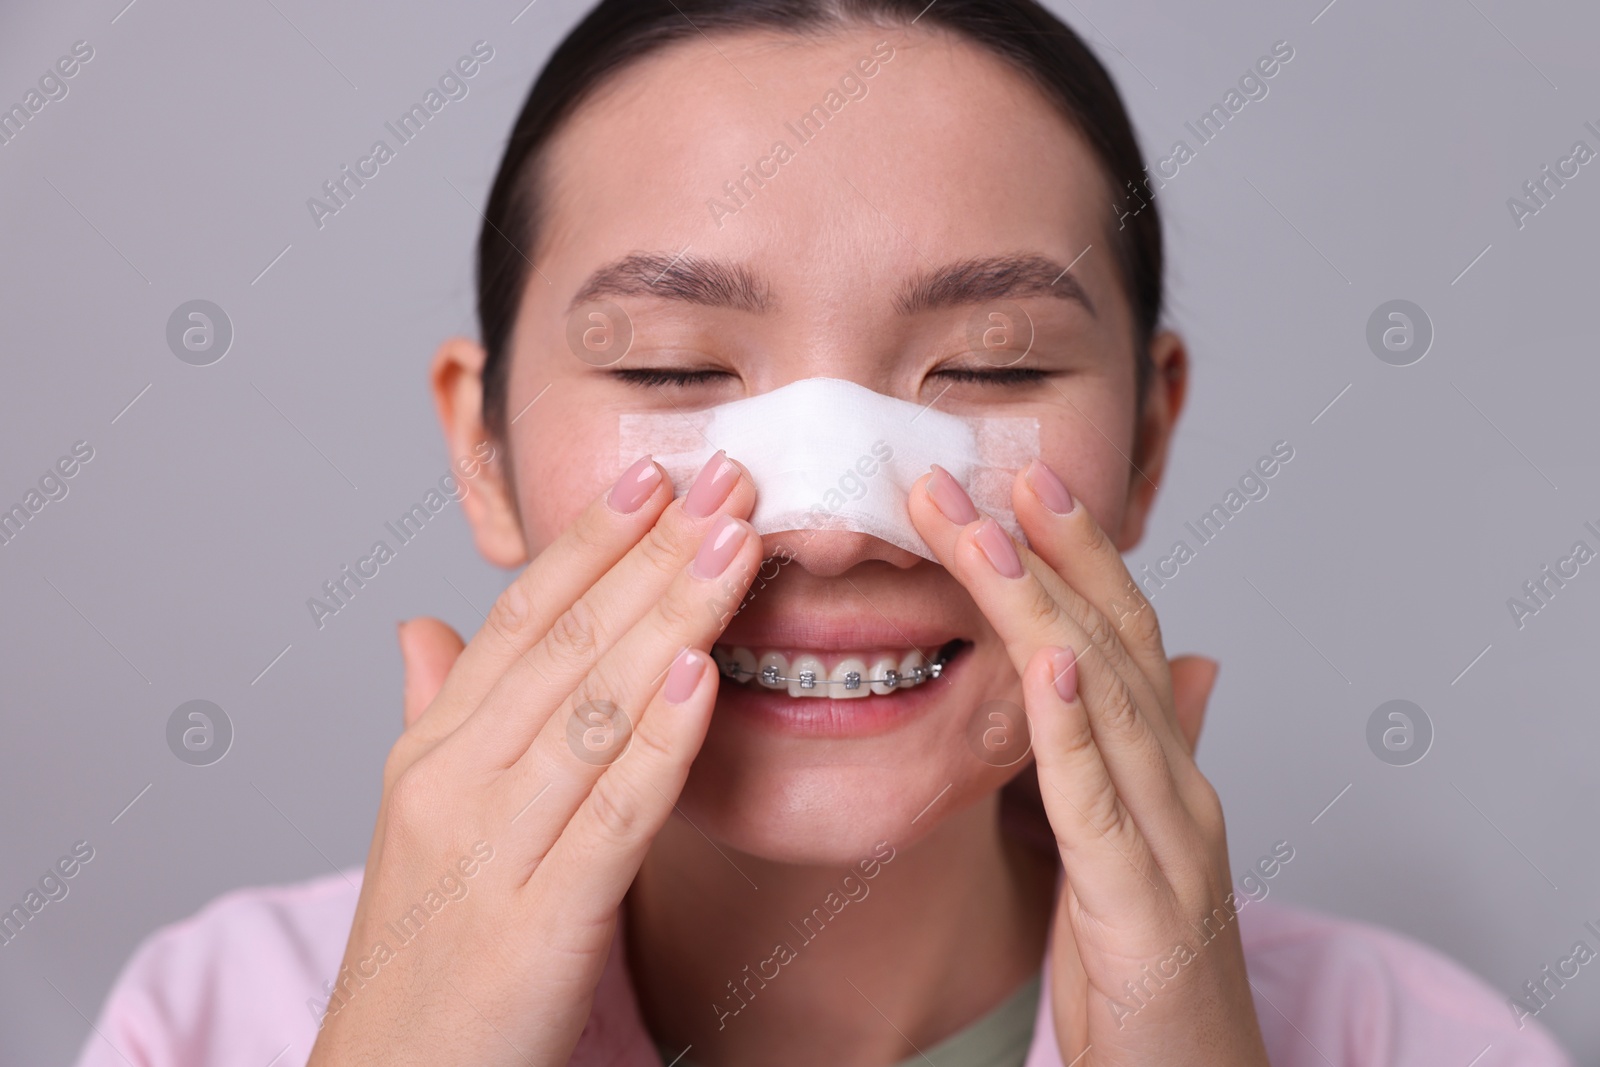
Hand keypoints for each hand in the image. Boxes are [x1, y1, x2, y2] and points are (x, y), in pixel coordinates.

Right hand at [308, 453, 762, 1065]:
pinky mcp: (539, 918)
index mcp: (431, 751)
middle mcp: (454, 782)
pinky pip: (614, 809)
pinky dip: (660, 735)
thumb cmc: (425, 952)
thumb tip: (422, 627)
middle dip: (653, 552)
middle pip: (567, 643)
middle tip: (725, 477)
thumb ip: (433, 714)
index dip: (591, 541)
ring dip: (672, 614)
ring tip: (734, 540)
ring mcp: (491, 847)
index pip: (519, 619)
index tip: (656, 471)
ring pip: (595, 705)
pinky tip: (703, 672)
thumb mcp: (420, 823)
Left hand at [908, 461, 1269, 1065]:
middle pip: (1107, 643)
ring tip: (990, 531)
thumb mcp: (1132, 847)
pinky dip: (1072, 725)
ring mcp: (1169, 839)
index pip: (1119, 636)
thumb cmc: (1153, 972)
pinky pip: (1098, 801)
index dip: (1075, 553)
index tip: (1018, 478)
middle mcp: (1176, 785)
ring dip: (1043, 607)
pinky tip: (1045, 662)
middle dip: (1042, 551)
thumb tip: (1180, 669)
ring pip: (1102, 699)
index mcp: (1162, 770)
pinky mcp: (1141, 903)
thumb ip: (1139, 755)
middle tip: (975, 474)